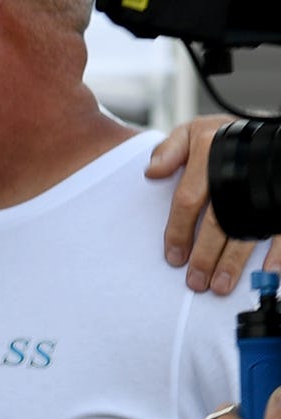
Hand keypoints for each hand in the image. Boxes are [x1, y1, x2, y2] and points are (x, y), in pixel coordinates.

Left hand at [152, 118, 261, 294]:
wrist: (260, 132)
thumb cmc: (222, 138)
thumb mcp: (192, 133)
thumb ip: (170, 151)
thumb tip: (151, 172)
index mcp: (210, 152)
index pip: (188, 199)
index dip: (178, 231)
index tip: (173, 257)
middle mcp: (238, 169)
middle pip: (219, 220)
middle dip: (206, 255)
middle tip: (196, 282)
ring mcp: (265, 183)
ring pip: (249, 228)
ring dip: (235, 261)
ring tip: (221, 285)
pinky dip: (278, 251)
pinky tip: (268, 272)